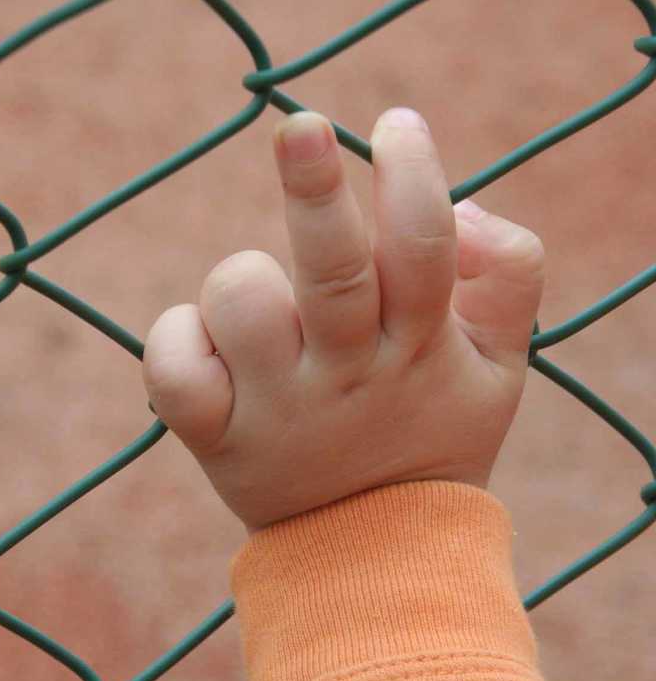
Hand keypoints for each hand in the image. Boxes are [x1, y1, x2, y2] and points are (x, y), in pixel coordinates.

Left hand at [142, 108, 542, 531]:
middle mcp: (347, 374)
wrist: (376, 559)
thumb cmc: (431, 434)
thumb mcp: (503, 366)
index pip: (423, 248)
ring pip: (242, 303)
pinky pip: (174, 370)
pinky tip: (201, 346)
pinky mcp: (216, 438)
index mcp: (418, 347)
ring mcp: (278, 408)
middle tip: (298, 127)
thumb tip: (462, 203)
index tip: (397, 121)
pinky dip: (174, 338)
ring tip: (261, 307)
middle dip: (316, 193)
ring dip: (240, 279)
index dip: (412, 178)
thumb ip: (508, 274)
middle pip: (334, 271)